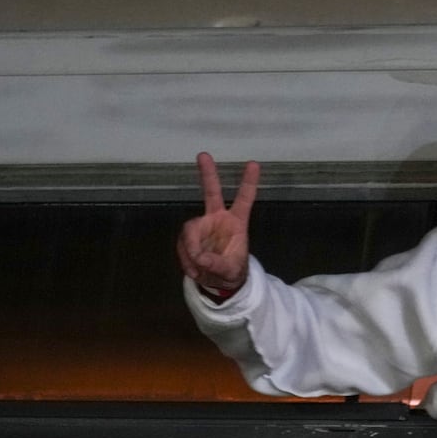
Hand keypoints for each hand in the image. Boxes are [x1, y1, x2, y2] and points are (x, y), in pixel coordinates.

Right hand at [176, 152, 259, 295]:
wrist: (217, 282)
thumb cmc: (231, 271)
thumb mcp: (231, 272)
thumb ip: (217, 265)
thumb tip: (202, 258)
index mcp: (236, 222)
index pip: (244, 199)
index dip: (248, 183)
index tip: (254, 164)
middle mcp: (217, 218)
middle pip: (211, 192)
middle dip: (208, 174)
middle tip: (203, 154)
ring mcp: (202, 226)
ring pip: (189, 231)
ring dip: (191, 251)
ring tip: (199, 269)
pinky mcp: (189, 237)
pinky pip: (183, 245)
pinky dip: (186, 259)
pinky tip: (194, 270)